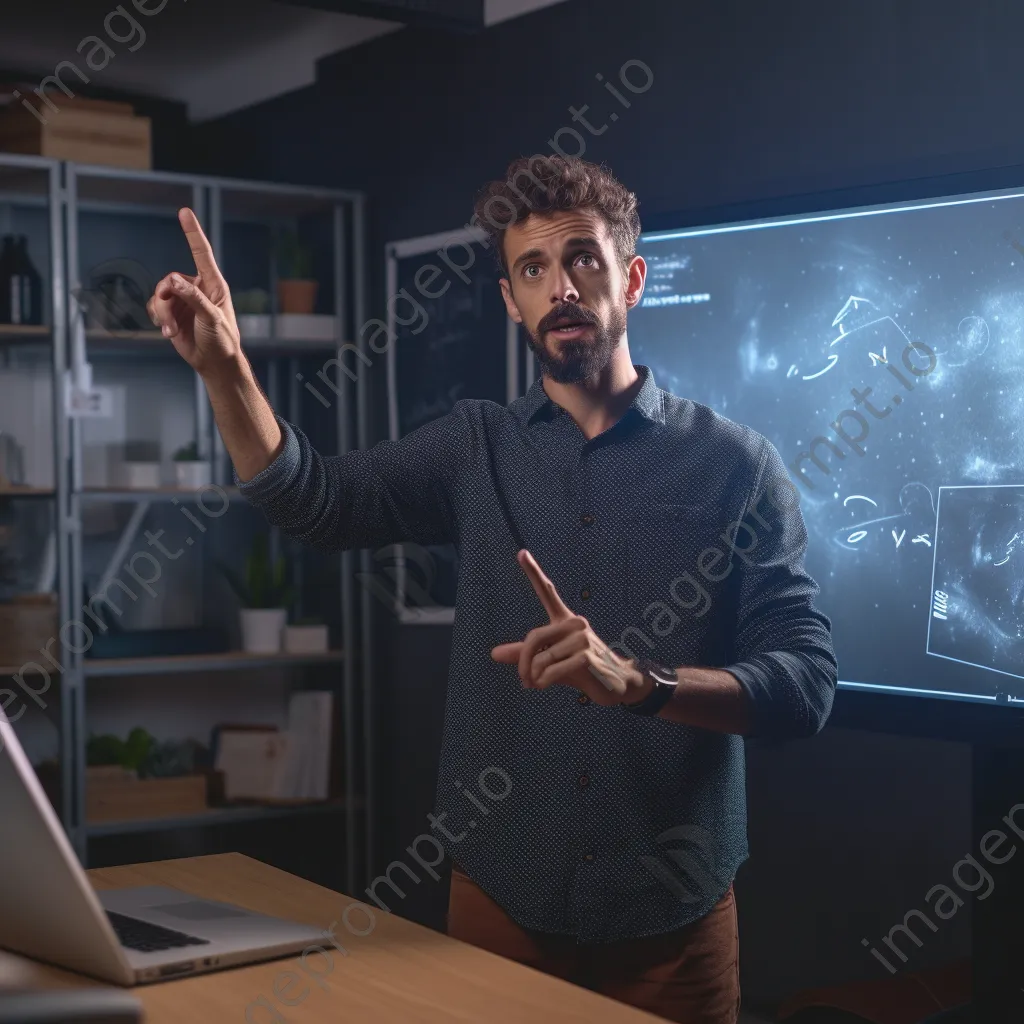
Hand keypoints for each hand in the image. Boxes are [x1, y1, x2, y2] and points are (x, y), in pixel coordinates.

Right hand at [146, 208, 241, 376]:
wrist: (214, 364)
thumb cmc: (222, 340)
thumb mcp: (211, 318)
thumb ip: (192, 297)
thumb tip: (172, 280)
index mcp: (213, 285)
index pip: (201, 253)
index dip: (192, 233)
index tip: (184, 212)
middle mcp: (196, 289)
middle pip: (170, 280)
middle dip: (166, 299)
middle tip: (169, 320)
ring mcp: (183, 301)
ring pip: (160, 295)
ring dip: (162, 313)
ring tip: (171, 331)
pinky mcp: (172, 314)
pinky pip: (155, 307)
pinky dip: (158, 319)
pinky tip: (167, 333)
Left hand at [490, 550, 651, 706]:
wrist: (617, 684)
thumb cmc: (581, 669)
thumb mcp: (549, 660)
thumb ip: (523, 655)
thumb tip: (493, 653)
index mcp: (564, 620)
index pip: (547, 592)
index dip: (533, 572)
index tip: (521, 552)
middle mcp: (574, 624)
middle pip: (533, 636)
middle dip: (522, 661)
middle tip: (522, 678)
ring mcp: (582, 639)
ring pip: (541, 658)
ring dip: (533, 676)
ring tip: (536, 684)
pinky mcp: (587, 657)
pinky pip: (551, 670)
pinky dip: (543, 681)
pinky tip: (545, 685)